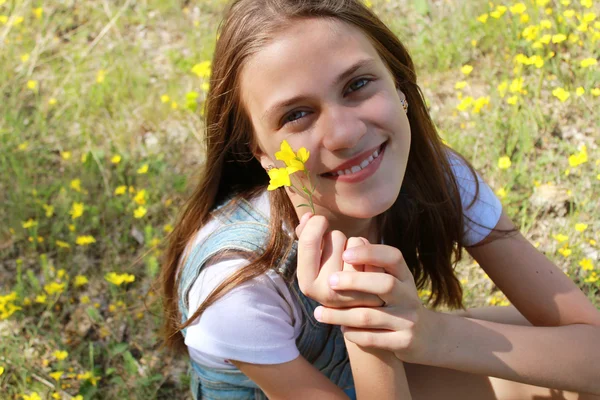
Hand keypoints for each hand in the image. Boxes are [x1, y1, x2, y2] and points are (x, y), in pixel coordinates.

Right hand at [295, 213, 383, 307]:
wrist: (361, 311)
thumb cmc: (332, 276)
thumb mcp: (313, 261)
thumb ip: (305, 237)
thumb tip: (309, 216)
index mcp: (307, 284)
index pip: (308, 241)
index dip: (316, 223)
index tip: (321, 221)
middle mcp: (327, 291)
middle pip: (334, 237)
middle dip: (338, 238)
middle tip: (338, 255)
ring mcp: (352, 293)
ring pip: (356, 241)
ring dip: (357, 244)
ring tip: (354, 261)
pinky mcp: (375, 290)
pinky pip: (374, 252)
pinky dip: (372, 253)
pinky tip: (369, 267)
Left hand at [312, 242, 439, 363]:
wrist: (425, 336)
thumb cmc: (395, 302)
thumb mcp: (391, 280)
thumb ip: (370, 266)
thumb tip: (337, 244)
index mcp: (405, 276)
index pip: (393, 257)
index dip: (370, 252)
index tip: (345, 252)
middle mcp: (409, 295)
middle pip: (385, 284)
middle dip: (355, 281)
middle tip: (330, 280)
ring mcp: (408, 320)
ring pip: (370, 316)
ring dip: (341, 315)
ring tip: (319, 313)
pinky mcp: (404, 342)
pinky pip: (372, 338)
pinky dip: (353, 334)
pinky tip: (342, 330)